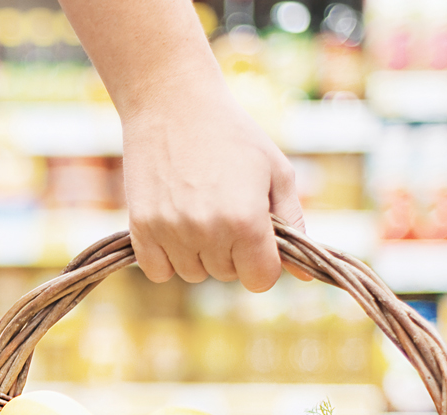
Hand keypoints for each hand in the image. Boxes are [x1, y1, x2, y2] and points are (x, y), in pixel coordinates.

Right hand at [119, 87, 306, 290]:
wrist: (173, 103)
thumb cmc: (234, 135)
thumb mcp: (277, 172)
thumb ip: (293, 224)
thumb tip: (305, 277)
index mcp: (246, 220)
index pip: (260, 279)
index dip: (263, 261)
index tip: (257, 237)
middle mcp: (208, 231)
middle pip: (227, 275)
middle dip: (232, 252)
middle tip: (225, 209)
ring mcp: (171, 231)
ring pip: (193, 273)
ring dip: (199, 254)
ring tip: (199, 211)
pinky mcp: (141, 227)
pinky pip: (158, 271)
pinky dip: (166, 257)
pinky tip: (174, 224)